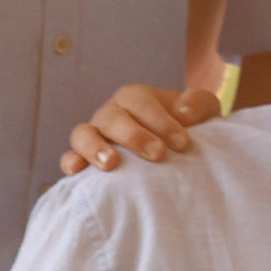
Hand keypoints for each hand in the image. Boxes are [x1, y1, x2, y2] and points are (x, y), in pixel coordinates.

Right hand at [61, 82, 221, 175]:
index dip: (161, 121)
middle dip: (134, 135)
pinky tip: (77, 172)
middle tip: (158, 154)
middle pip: (113, 117)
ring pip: (83, 134)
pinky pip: (69, 157)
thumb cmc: (186, 129)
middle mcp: (111, 113)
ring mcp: (95, 135)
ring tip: (112, 163)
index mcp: (135, 98)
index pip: (142, 102)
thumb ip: (199, 104)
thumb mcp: (201, 112)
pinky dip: (70, 162)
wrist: (173, 151)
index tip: (182, 143)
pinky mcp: (84, 158)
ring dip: (95, 147)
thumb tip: (184, 111)